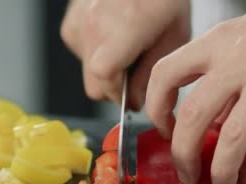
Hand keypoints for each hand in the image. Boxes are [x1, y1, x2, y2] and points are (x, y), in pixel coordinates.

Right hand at [60, 0, 190, 109]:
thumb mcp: (174, 36)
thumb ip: (152, 74)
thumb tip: (136, 101)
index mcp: (124, 26)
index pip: (104, 77)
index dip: (119, 95)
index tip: (132, 98)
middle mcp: (95, 23)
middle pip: (93, 84)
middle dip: (115, 88)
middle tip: (134, 75)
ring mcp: (79, 21)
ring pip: (87, 71)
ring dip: (106, 70)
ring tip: (128, 48)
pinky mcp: (71, 22)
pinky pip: (81, 54)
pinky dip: (97, 54)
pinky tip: (114, 38)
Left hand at [146, 0, 245, 183]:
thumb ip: (224, 77)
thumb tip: (210, 124)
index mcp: (219, 41)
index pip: (166, 74)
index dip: (157, 108)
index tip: (164, 129)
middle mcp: (238, 60)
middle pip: (193, 114)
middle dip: (183, 153)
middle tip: (187, 171)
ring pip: (231, 137)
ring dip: (220, 170)